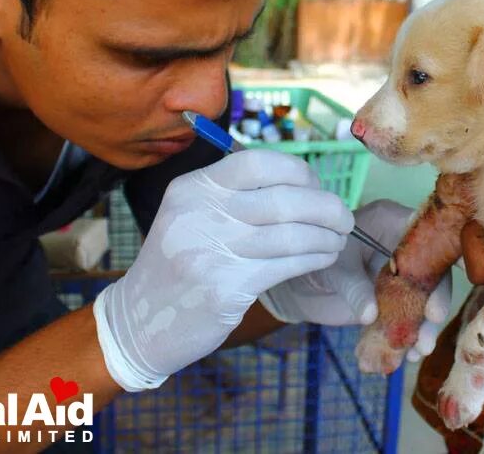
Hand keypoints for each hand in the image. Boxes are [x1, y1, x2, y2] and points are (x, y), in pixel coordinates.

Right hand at [93, 150, 353, 391]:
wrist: (139, 321)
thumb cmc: (178, 264)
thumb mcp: (191, 215)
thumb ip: (234, 195)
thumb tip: (301, 182)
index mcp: (192, 188)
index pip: (258, 163)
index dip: (299, 171)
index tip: (317, 186)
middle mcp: (198, 214)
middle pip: (283, 199)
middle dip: (326, 207)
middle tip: (344, 218)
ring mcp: (210, 251)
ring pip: (290, 234)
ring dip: (325, 237)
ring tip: (337, 240)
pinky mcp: (224, 288)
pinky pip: (286, 265)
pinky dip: (314, 259)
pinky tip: (323, 258)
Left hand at [259, 199, 452, 361]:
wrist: (297, 286)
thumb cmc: (314, 259)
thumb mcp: (333, 269)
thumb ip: (353, 288)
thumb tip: (371, 314)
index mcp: (391, 222)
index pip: (426, 235)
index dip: (440, 259)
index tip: (452, 276)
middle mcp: (402, 247)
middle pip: (432, 271)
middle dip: (436, 298)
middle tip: (433, 320)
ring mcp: (400, 277)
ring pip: (424, 300)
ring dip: (424, 327)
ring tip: (419, 350)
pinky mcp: (394, 302)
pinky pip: (407, 319)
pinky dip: (407, 338)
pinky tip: (407, 356)